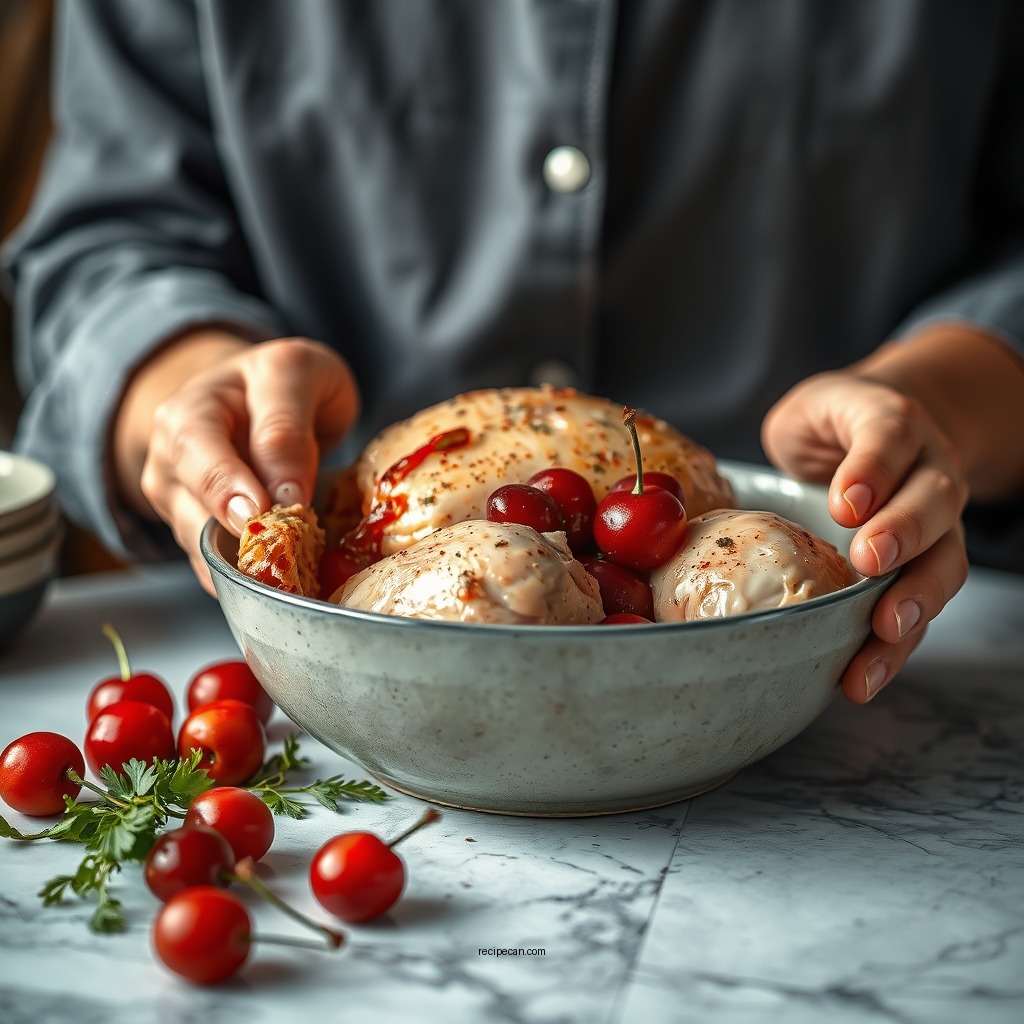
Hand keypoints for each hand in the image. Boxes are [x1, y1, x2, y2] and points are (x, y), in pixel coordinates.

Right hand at [116, 334, 358, 592]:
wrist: (265, 396)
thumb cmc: (281, 382)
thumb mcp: (294, 373)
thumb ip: (286, 425)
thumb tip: (284, 494)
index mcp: (190, 413)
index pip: (195, 453)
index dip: (226, 486)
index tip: (259, 512)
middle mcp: (172, 463)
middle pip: (192, 512)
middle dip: (238, 537)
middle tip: (283, 552)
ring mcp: (183, 504)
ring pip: (205, 550)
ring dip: (250, 565)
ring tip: (296, 572)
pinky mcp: (202, 537)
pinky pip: (220, 570)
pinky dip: (252, 581)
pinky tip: (283, 586)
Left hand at [761, 370, 968, 702]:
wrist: (887, 431)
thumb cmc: (832, 426)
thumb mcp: (807, 411)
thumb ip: (786, 436)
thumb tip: (708, 489)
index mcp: (893, 423)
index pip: (888, 435)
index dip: (872, 468)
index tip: (845, 504)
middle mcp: (928, 471)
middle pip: (932, 501)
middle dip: (903, 534)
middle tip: (870, 561)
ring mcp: (937, 523)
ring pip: (943, 562)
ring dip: (914, 601)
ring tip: (883, 632)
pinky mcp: (925, 568)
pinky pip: (921, 606)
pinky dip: (896, 645)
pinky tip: (863, 676)